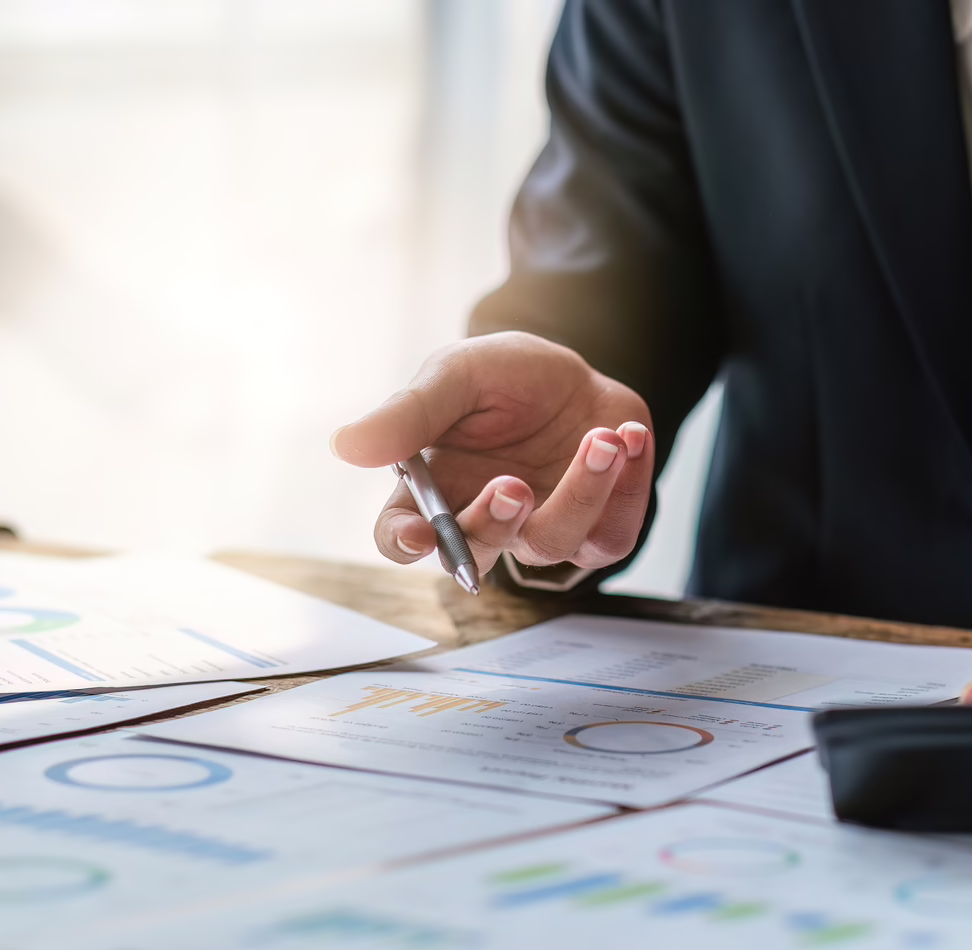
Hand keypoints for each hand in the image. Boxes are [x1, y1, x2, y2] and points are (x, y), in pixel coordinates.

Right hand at [331, 332, 653, 578]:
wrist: (578, 370)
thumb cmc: (505, 377)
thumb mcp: (456, 375)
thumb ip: (410, 412)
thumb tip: (345, 446)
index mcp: (433, 491)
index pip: (402, 539)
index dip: (406, 544)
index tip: (420, 533)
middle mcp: (483, 520)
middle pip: (474, 556)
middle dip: (492, 525)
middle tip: (511, 484)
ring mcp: (541, 531)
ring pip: (552, 547)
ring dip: (579, 493)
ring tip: (601, 440)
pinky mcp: (598, 530)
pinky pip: (611, 537)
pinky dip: (625, 487)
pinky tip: (625, 438)